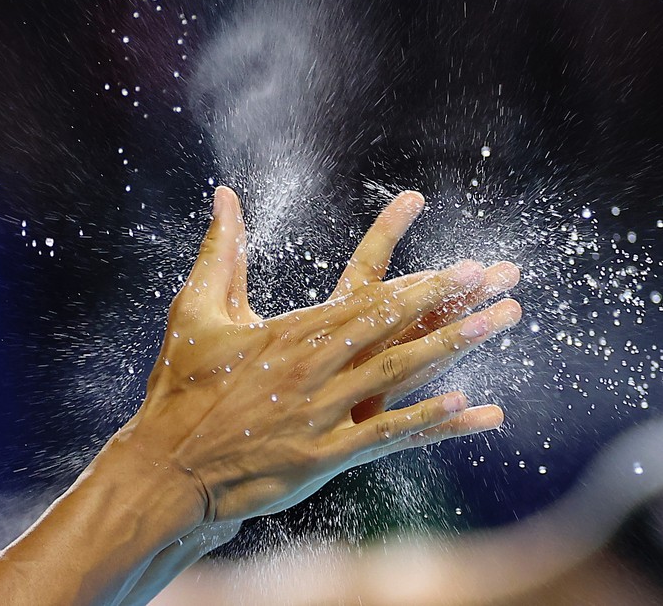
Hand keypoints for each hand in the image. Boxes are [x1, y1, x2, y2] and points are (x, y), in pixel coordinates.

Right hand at [118, 187, 520, 525]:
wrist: (165, 467)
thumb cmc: (178, 387)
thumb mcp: (194, 310)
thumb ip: (221, 251)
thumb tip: (224, 195)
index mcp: (290, 332)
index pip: (369, 297)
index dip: (421, 280)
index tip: (462, 264)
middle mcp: (312, 367)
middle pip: (395, 326)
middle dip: (451, 300)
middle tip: (497, 279)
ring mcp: (320, 413)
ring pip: (400, 372)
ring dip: (453, 346)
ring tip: (497, 323)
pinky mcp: (321, 458)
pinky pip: (384, 434)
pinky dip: (425, 418)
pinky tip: (467, 404)